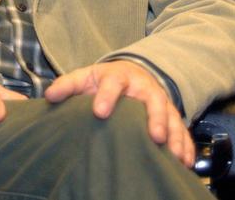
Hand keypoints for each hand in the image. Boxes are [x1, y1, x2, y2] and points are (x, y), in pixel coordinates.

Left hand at [44, 60, 194, 166]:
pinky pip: (182, 130)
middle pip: (153, 100)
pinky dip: (185, 145)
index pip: (113, 84)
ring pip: (172, 116)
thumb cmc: (105, 80)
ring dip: (175, 134)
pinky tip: (184, 162)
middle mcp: (144, 87)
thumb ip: (68, 85)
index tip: (100, 112)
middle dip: (155, 118)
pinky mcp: (171, 114)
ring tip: (173, 154)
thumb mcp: (86, 77)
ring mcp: (161, 101)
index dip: (107, 96)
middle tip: (154, 136)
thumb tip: (49, 96)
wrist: (132, 72)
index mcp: (119, 76)